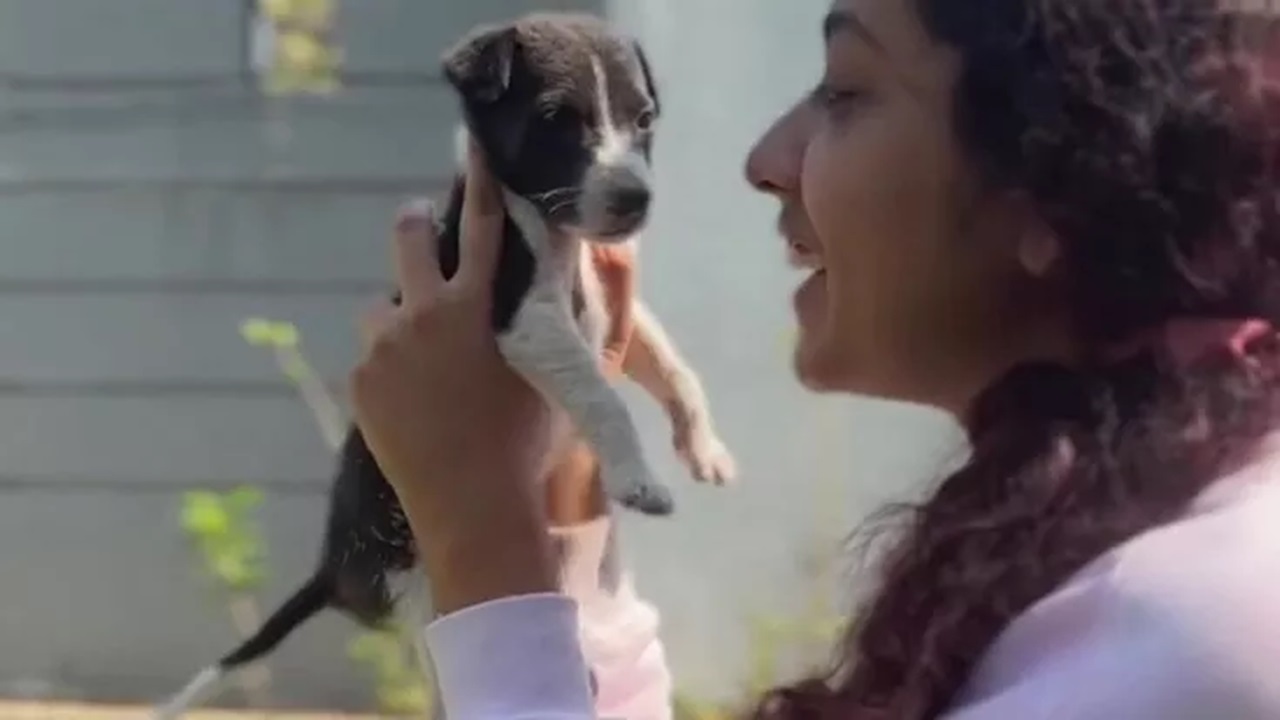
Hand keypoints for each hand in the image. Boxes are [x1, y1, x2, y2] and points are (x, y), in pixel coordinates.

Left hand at [349, 142, 556, 614]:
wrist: (473, 508)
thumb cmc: (527, 442)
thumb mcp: (555, 376)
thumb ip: (553, 324)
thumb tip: (561, 287)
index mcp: (474, 309)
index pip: (483, 227)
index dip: (480, 183)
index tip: (473, 149)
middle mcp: (421, 316)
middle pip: (407, 238)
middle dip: (416, 226)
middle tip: (424, 233)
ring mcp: (383, 351)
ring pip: (385, 307)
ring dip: (404, 317)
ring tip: (430, 360)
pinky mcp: (362, 386)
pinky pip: (376, 357)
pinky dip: (394, 365)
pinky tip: (419, 401)